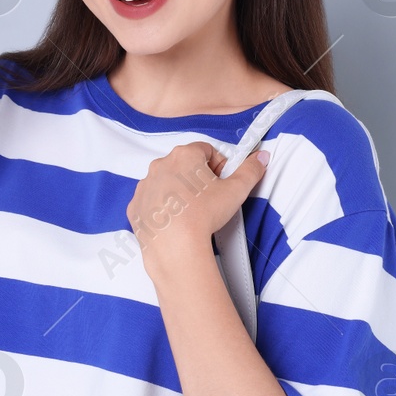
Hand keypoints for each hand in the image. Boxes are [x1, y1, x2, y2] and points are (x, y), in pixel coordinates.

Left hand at [127, 143, 270, 272]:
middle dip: (198, 178)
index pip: (205, 150)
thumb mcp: (236, 190)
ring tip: (193, 213)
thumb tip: (260, 158)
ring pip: (166, 183)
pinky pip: (151, 202)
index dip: (218, 165)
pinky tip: (175, 221)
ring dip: (179, 192)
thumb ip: (250, 170)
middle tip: (210, 198)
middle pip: (184, 165)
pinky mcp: (136, 206)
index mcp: (184, 155)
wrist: (175, 245)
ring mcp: (145, 186)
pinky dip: (162, 208)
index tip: (223, 181)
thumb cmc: (203, 215)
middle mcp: (160, 165)